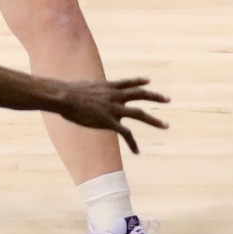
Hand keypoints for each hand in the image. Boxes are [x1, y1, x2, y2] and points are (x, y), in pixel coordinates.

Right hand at [48, 77, 169, 153]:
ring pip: (140, 114)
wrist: (65, 97)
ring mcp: (114, 108)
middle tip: (167, 99)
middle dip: (155, 97)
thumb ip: (86, 91)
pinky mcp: (109, 121)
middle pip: (140, 94)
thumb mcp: (80, 87)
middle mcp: (115, 95)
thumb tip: (77, 91)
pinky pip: (126, 133)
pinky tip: (137, 152)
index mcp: (108, 87)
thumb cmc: (66, 93)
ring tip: (166, 126)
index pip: (127, 83)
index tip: (148, 81)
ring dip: (154, 120)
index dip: (139, 81)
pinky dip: (133, 143)